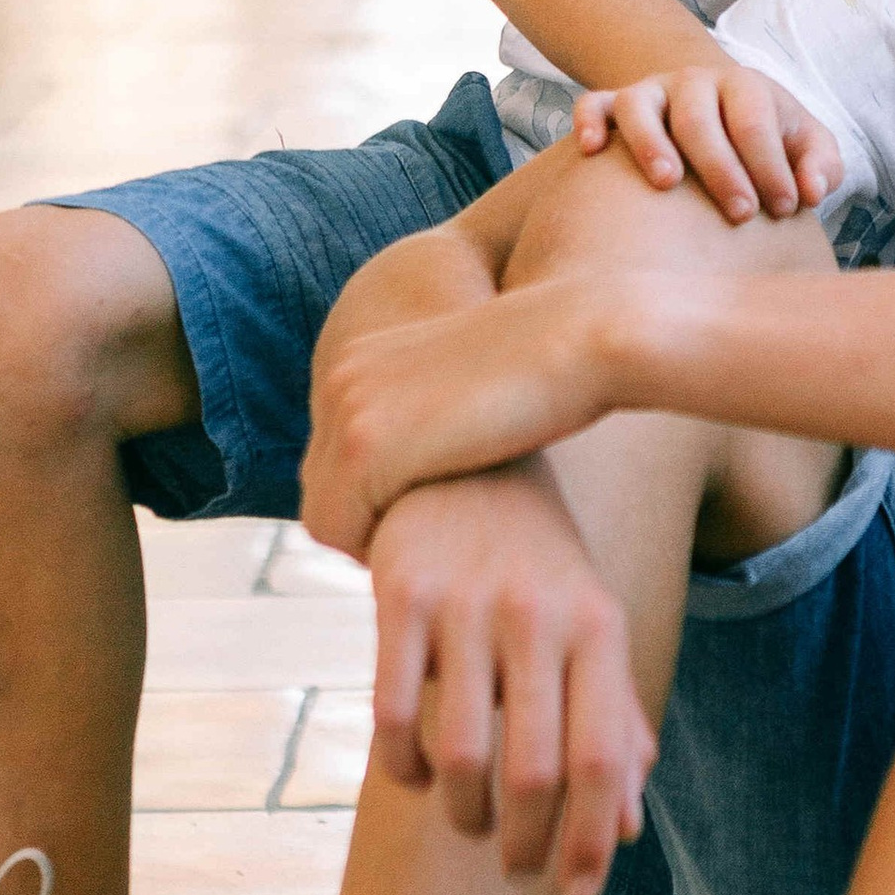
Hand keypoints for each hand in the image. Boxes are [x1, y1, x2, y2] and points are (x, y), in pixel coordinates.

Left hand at [303, 281, 610, 558]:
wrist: (574, 338)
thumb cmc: (543, 376)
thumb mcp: (464, 390)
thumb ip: (429, 416)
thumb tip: (427, 462)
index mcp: (359, 357)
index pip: (330, 455)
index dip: (370, 500)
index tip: (419, 522)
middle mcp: (340, 378)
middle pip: (320, 484)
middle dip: (364, 523)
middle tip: (421, 548)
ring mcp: (348, 412)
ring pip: (324, 514)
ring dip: (370, 543)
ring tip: (428, 556)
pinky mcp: (367, 448)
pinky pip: (338, 530)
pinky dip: (372, 552)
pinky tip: (427, 553)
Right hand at [363, 468, 655, 894]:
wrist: (462, 455)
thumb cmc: (538, 567)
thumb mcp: (591, 628)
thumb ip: (612, 721)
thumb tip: (621, 831)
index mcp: (598, 625)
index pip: (605, 756)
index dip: (591, 840)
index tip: (578, 894)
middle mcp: (538, 613)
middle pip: (535, 771)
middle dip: (527, 844)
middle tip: (517, 866)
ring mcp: (465, 601)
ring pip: (459, 753)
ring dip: (464, 814)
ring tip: (471, 823)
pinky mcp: (399, 592)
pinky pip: (393, 713)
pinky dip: (404, 767)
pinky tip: (417, 774)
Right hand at [574, 62, 841, 224]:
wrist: (714, 104)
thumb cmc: (765, 137)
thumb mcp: (803, 142)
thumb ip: (820, 164)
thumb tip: (813, 190)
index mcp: (744, 87)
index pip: (755, 120)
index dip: (770, 164)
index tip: (783, 209)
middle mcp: (694, 83)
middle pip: (699, 117)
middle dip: (720, 166)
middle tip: (740, 213)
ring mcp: (651, 92)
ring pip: (640, 106)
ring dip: (650, 142)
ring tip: (666, 183)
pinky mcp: (614, 105)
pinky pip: (592, 104)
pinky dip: (588, 122)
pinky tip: (590, 151)